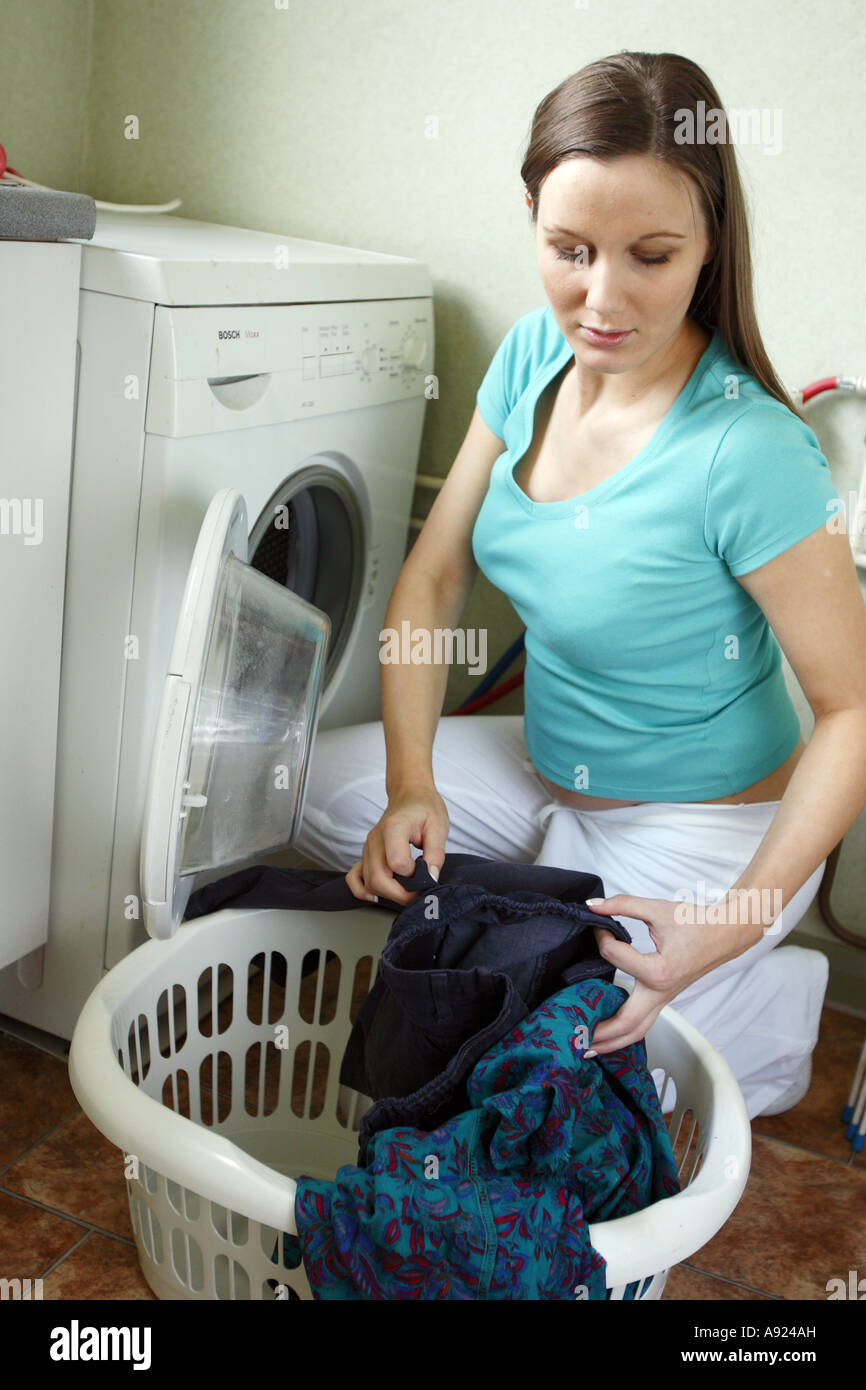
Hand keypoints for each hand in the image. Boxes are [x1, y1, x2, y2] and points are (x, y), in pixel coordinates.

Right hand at [345, 785, 449, 906]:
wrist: (410, 796)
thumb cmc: (424, 808)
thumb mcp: (438, 826)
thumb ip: (436, 853)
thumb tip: (430, 878)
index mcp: (394, 828)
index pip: (397, 864)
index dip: (414, 875)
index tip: (427, 871)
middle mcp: (375, 839)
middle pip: (378, 879)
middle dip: (400, 895)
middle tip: (419, 893)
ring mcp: (367, 848)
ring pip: (368, 883)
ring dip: (388, 895)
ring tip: (407, 890)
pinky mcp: (365, 854)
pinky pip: (353, 878)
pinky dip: (362, 891)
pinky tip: (377, 896)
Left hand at [583, 891, 759, 1055]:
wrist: (724, 932)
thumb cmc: (696, 922)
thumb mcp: (658, 908)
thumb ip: (623, 905)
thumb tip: (593, 906)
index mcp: (659, 970)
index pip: (614, 956)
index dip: (601, 938)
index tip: (597, 927)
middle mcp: (661, 992)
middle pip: (626, 1024)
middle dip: (598, 1032)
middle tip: (571, 1034)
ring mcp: (664, 999)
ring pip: (636, 1032)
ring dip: (610, 1041)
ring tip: (584, 1046)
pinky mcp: (664, 999)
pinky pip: (643, 1024)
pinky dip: (624, 1033)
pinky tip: (608, 1033)